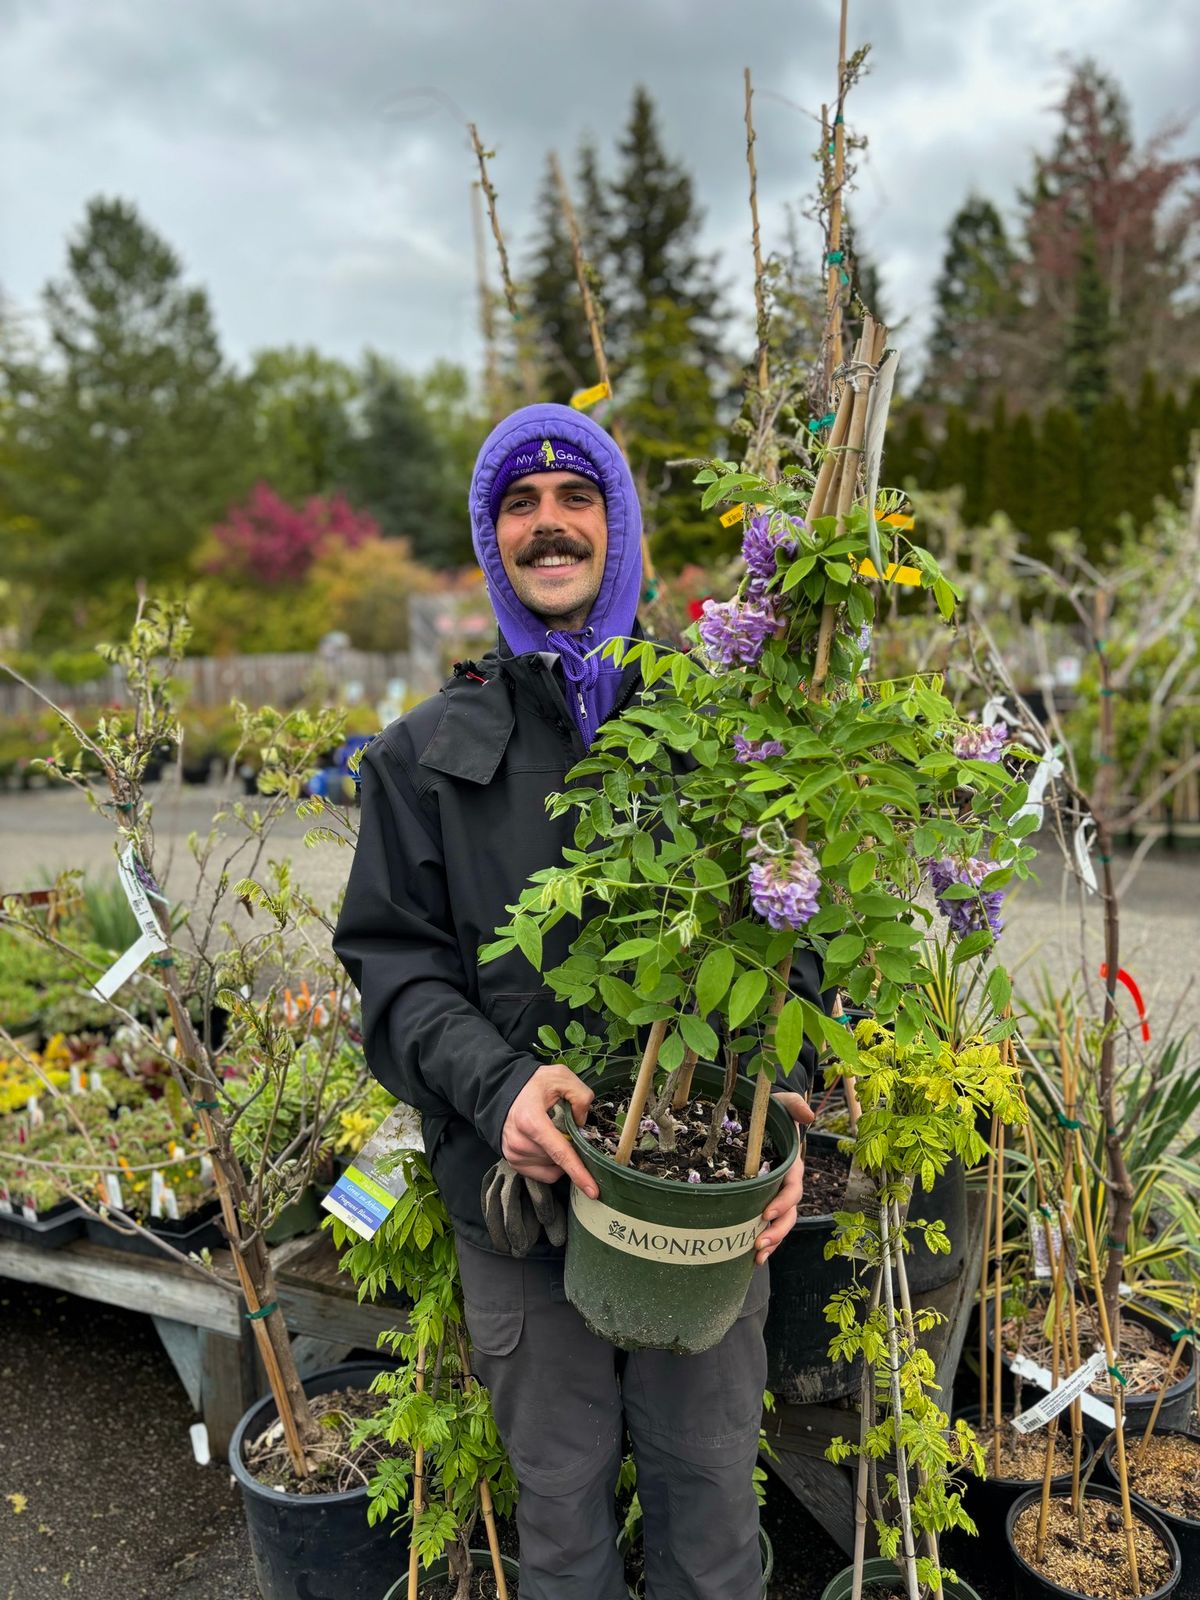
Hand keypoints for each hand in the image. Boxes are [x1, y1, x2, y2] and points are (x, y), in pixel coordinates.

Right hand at [501, 1065, 598, 1198]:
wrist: (503, 1089)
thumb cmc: (533, 1084)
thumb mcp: (560, 1077)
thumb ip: (580, 1095)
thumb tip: (583, 1123)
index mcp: (531, 1121)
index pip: (559, 1152)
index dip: (578, 1172)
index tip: (593, 1190)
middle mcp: (519, 1142)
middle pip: (559, 1160)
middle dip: (571, 1148)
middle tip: (567, 1126)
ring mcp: (514, 1154)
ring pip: (552, 1168)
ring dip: (560, 1156)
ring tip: (553, 1132)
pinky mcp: (513, 1161)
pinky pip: (544, 1174)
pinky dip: (553, 1164)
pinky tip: (549, 1147)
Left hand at [755, 1091, 815, 1264]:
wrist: (760, 1119)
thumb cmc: (770, 1112)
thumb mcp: (780, 1104)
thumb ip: (794, 1105)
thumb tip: (809, 1116)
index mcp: (791, 1165)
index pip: (792, 1188)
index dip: (782, 1202)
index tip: (766, 1213)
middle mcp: (787, 1183)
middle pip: (789, 1212)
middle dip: (777, 1230)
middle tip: (759, 1242)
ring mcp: (777, 1195)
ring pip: (781, 1223)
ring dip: (772, 1241)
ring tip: (757, 1255)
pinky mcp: (764, 1200)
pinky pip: (770, 1226)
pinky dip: (766, 1242)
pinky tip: (752, 1258)